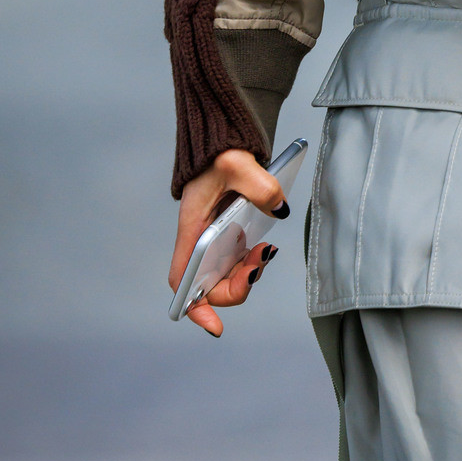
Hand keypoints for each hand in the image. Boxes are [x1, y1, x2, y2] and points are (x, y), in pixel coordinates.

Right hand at [168, 146, 287, 336]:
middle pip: (210, 285)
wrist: (223, 135)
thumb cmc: (219, 151)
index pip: (182, 279)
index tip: (214, 325)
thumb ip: (259, 185)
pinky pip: (238, 258)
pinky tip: (265, 245)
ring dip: (248, 272)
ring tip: (266, 250)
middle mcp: (200, 239)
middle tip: (259, 265)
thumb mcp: (238, 163)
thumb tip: (280, 208)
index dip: (193, 306)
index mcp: (193, 229)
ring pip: (227, 273)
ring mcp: (215, 237)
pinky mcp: (229, 231)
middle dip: (237, 286)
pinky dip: (253, 259)